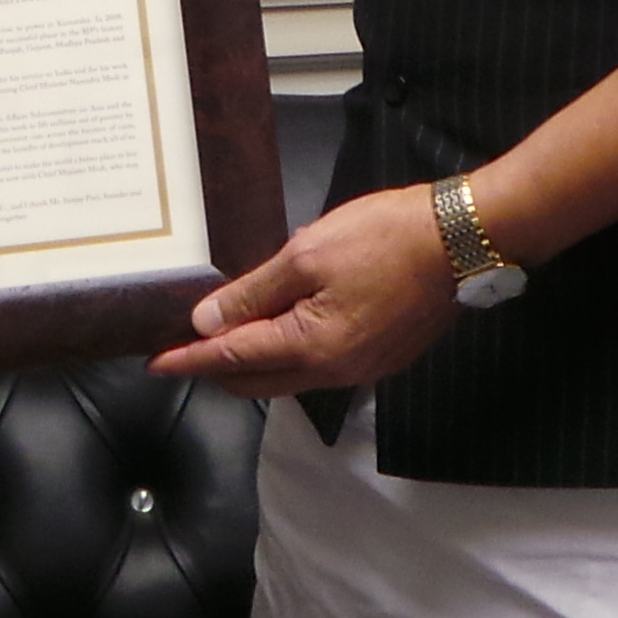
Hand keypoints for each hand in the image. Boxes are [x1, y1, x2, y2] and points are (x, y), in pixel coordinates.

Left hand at [152, 185, 457, 397]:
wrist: (461, 239)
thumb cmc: (385, 237)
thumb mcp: (306, 254)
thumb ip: (254, 293)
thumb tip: (208, 323)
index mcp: (312, 347)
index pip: (233, 359)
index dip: (190, 360)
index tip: (156, 363)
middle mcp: (336, 371)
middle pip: (258, 380)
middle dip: (218, 366)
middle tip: (187, 344)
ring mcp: (362, 369)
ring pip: (290, 377)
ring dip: (255, 361)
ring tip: (230, 332)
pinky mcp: (382, 358)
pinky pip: (320, 367)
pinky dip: (291, 353)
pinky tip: (283, 326)